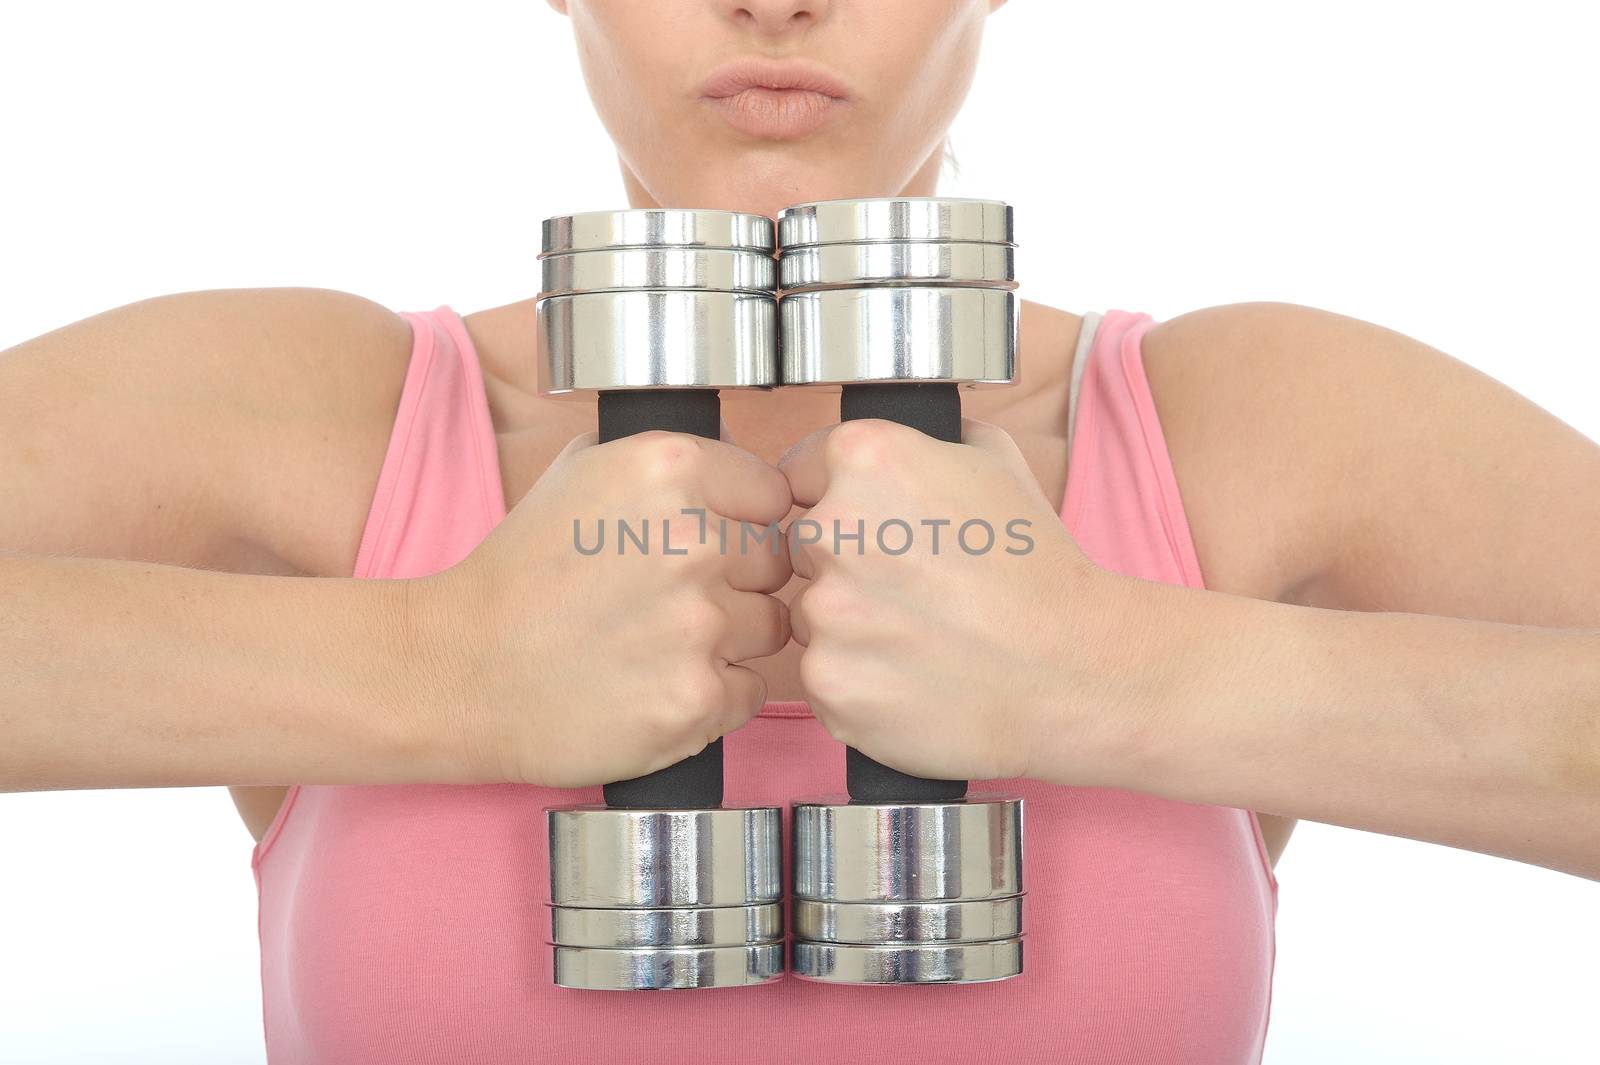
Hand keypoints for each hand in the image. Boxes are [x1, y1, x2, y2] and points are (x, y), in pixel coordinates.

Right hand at [412, 428, 792, 786]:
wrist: (460, 670)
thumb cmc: (520, 575)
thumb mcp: (581, 473)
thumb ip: (669, 461)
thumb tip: (739, 461)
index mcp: (669, 469)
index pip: (773, 495)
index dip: (743, 522)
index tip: (710, 543)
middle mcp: (693, 540)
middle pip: (776, 563)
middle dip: (739, 581)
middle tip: (674, 600)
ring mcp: (700, 625)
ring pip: (772, 628)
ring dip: (732, 640)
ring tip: (662, 644)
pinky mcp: (697, 699)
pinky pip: (750, 692)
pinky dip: (716, 696)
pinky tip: (660, 685)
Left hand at [778, 416, 1170, 785]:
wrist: (1073, 670)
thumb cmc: (1040, 569)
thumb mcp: (995, 462)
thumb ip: (926, 442)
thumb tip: (899, 440)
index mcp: (866, 460)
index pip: (799, 472)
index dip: (835, 499)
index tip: (870, 528)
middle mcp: (832, 529)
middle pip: (806, 547)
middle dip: (846, 565)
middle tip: (912, 588)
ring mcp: (825, 612)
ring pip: (812, 616)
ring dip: (851, 626)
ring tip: (920, 636)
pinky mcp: (828, 683)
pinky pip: (825, 677)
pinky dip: (860, 681)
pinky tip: (913, 677)